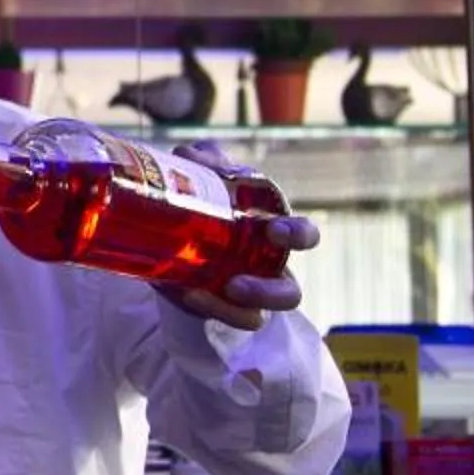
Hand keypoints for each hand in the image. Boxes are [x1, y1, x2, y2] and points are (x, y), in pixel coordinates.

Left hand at [159, 139, 316, 326]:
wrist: (170, 231)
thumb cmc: (205, 199)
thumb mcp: (205, 175)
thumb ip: (203, 160)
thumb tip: (188, 155)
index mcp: (274, 233)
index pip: (304, 237)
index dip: (299, 236)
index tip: (274, 230)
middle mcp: (266, 269)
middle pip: (289, 294)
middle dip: (270, 293)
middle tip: (236, 283)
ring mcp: (244, 295)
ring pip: (256, 317)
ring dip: (230, 310)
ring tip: (198, 293)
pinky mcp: (217, 307)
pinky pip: (223, 319)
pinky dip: (206, 308)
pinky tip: (185, 291)